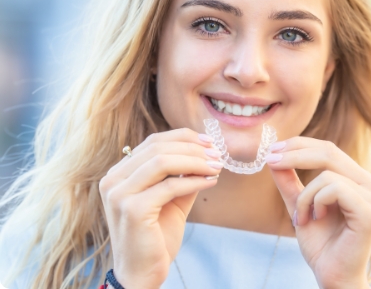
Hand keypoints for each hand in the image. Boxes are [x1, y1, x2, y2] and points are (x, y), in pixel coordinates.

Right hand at [99, 128, 222, 288]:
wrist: (142, 274)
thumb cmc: (156, 237)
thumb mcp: (171, 199)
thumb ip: (182, 175)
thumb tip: (207, 153)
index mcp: (119, 174)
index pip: (153, 142)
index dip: (183, 138)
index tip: (209, 142)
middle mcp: (113, 180)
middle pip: (158, 148)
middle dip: (193, 148)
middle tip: (217, 154)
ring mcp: (119, 194)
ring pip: (163, 162)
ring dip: (195, 161)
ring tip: (217, 166)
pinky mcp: (132, 209)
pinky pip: (170, 186)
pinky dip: (194, 180)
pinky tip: (211, 181)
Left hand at [267, 138, 370, 288]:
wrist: (332, 275)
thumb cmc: (321, 244)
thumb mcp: (299, 205)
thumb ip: (289, 182)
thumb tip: (273, 156)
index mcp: (357, 180)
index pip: (328, 149)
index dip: (299, 145)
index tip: (273, 150)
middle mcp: (370, 184)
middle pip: (329, 152)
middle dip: (295, 154)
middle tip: (271, 161)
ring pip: (327, 174)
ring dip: (304, 196)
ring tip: (301, 218)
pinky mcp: (369, 210)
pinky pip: (334, 188)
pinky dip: (315, 202)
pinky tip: (315, 219)